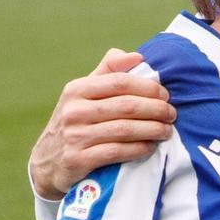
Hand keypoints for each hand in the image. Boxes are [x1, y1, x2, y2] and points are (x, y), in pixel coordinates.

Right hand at [29, 49, 175, 199]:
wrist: (47, 162)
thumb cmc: (76, 121)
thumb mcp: (84, 93)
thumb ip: (109, 71)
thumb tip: (136, 56)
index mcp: (77, 89)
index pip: (120, 82)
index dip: (148, 88)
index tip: (165, 95)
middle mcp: (74, 111)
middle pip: (126, 106)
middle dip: (156, 109)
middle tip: (172, 114)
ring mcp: (74, 136)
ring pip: (125, 130)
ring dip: (152, 130)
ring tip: (166, 131)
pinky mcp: (78, 160)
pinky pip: (117, 152)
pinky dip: (139, 149)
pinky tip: (150, 147)